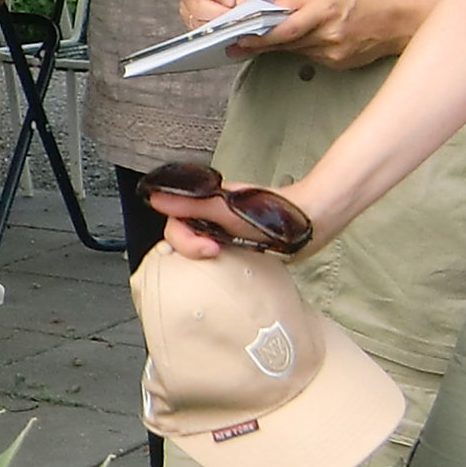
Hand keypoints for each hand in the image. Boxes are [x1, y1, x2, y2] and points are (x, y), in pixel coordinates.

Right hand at [142, 173, 320, 258]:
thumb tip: (155, 197)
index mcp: (204, 205)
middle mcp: (210, 219)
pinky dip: (218, 265)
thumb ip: (191, 205)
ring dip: (204, 259)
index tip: (208, 248)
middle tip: (216, 253)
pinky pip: (216, 259)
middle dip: (193, 249)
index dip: (184, 240)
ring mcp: (223, 234)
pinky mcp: (236, 247)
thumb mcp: (226, 209)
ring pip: (198, 249)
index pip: (174, 225)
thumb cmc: (272, 211)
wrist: (309, 223)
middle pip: (183, 237)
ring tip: (225, 261)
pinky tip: (231, 269)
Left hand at [231, 0, 435, 70]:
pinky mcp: (337, 63)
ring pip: (295, 50)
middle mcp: (329, 33)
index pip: (285, 27)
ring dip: (276, 47)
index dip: (260, 33)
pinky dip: (300, 49)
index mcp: (326, 9)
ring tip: (253, 44)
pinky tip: (297, 43)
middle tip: (235, 45)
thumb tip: (269, 6)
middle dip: (258, 43)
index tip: (240, 34)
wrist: (397, 21)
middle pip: (285, 42)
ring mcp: (333, 52)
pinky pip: (310, 56)